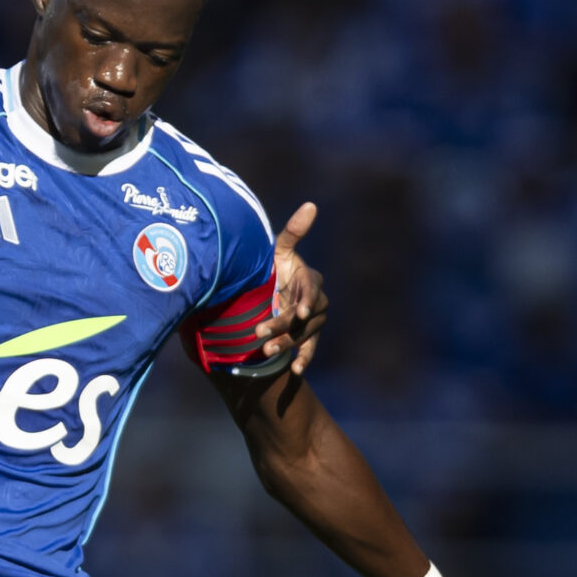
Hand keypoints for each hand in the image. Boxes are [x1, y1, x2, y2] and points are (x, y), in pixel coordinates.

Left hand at [254, 202, 329, 377]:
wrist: (264, 292)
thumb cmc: (273, 267)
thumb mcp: (278, 250)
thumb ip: (293, 231)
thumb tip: (312, 204)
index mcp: (310, 279)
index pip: (311, 290)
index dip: (306, 301)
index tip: (298, 313)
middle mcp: (316, 301)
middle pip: (303, 317)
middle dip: (283, 325)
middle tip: (259, 332)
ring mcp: (312, 322)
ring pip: (303, 335)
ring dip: (286, 344)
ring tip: (266, 352)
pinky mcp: (306, 338)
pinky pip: (308, 349)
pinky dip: (303, 360)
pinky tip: (293, 371)